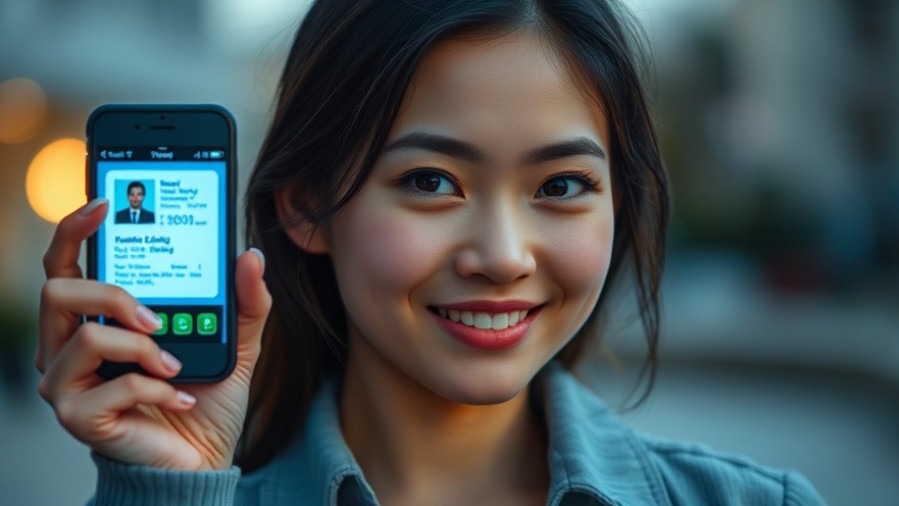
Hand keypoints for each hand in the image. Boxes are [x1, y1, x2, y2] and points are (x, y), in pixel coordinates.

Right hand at [36, 198, 271, 469]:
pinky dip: (157, 388)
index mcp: (94, 318)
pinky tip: (179, 396)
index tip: (104, 203)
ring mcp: (66, 382)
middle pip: (59, 290)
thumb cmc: (205, 396)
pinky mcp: (78, 416)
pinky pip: (114, 386)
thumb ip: (245, 301)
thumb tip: (251, 256)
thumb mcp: (237, 343)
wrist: (203, 456)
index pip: (65, 264)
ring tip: (175, 365)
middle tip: (157, 318)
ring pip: (86, 337)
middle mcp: (67, 345)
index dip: (74, 228)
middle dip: (115, 295)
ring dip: (143, 349)